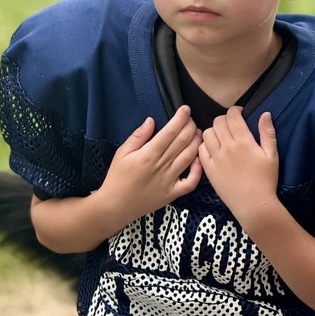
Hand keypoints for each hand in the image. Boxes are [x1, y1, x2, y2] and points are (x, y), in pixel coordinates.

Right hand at [98, 105, 202, 229]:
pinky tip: (199, 160)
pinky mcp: (172, 194)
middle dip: (190, 127)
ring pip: (189, 158)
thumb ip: (138, 136)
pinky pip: (191, 182)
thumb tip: (151, 120)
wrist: (115, 206)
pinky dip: (198, 171)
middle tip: (192, 119)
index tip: (185, 109)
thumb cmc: (117, 178)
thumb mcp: (122, 153)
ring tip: (198, 133)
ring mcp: (169, 181)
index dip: (180, 118)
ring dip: (196, 143)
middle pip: (182, 142)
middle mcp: (161, 166)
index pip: (170, 132)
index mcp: (148, 155)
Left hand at [199, 106, 278, 225]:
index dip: (235, 111)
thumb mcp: (272, 155)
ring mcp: (216, 158)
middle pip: (218, 122)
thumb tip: (265, 113)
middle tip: (231, 126)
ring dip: (214, 131)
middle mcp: (227, 147)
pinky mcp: (209, 169)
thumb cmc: (266, 180)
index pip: (232, 116)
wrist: (254, 205)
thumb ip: (268, 133)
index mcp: (243, 141)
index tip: (240, 115)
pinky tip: (213, 149)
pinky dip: (205, 145)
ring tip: (221, 137)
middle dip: (225, 119)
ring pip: (207, 133)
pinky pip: (201, 150)